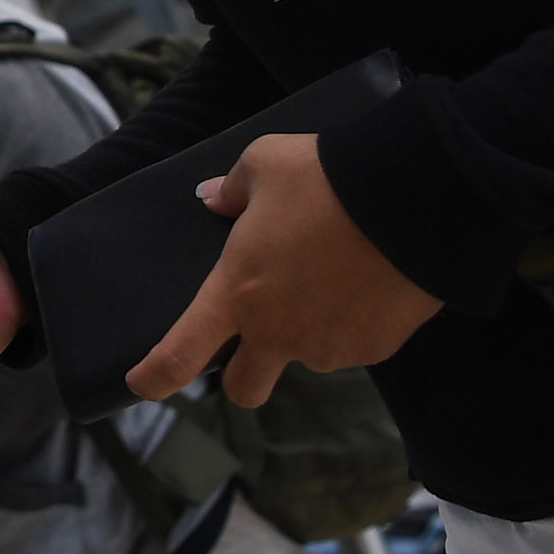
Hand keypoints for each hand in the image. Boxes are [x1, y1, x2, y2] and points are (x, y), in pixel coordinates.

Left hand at [131, 132, 441, 405]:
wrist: (411, 202)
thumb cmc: (326, 178)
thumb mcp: (265, 164)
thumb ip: (233, 190)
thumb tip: (214, 199)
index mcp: (235, 292)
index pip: (179, 355)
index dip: (155, 376)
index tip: (142, 383)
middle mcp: (277, 333)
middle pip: (245, 389)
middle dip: (244, 376)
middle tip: (254, 341)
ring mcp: (327, 347)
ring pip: (306, 357)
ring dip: (309, 332)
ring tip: (333, 276)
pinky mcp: (374, 349)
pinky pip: (352, 344)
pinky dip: (352, 323)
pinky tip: (366, 282)